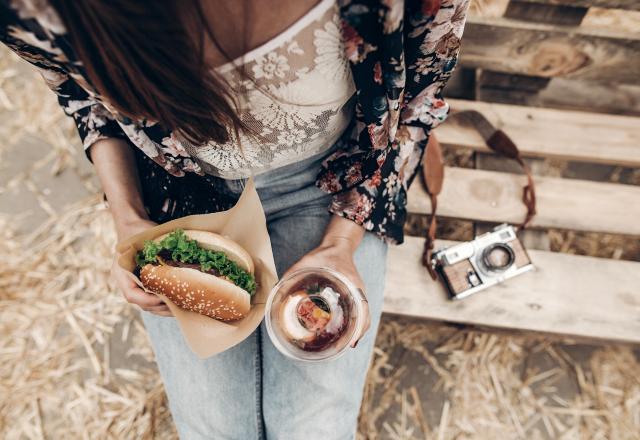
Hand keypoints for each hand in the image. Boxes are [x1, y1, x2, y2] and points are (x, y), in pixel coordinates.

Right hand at [111, 217, 171, 316]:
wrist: (130, 226)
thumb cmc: (138, 231)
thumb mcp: (145, 237)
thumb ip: (156, 249)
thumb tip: (178, 258)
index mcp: (121, 271)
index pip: (131, 294)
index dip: (148, 300)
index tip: (164, 299)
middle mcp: (124, 281)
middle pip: (140, 303)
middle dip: (160, 308)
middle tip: (178, 307)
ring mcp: (131, 284)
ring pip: (146, 304)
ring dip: (162, 309)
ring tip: (180, 308)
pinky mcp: (140, 284)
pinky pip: (149, 298)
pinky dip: (161, 303)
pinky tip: (176, 302)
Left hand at [282, 218, 369, 347]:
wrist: (338, 246)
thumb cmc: (324, 254)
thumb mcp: (307, 261)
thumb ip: (292, 274)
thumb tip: (276, 290)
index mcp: (351, 284)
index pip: (361, 308)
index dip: (358, 326)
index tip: (351, 341)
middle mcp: (358, 291)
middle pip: (364, 317)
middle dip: (356, 333)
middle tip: (345, 347)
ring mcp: (357, 294)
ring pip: (363, 317)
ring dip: (356, 331)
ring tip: (344, 345)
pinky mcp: (354, 295)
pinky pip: (358, 312)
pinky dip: (354, 324)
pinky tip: (346, 334)